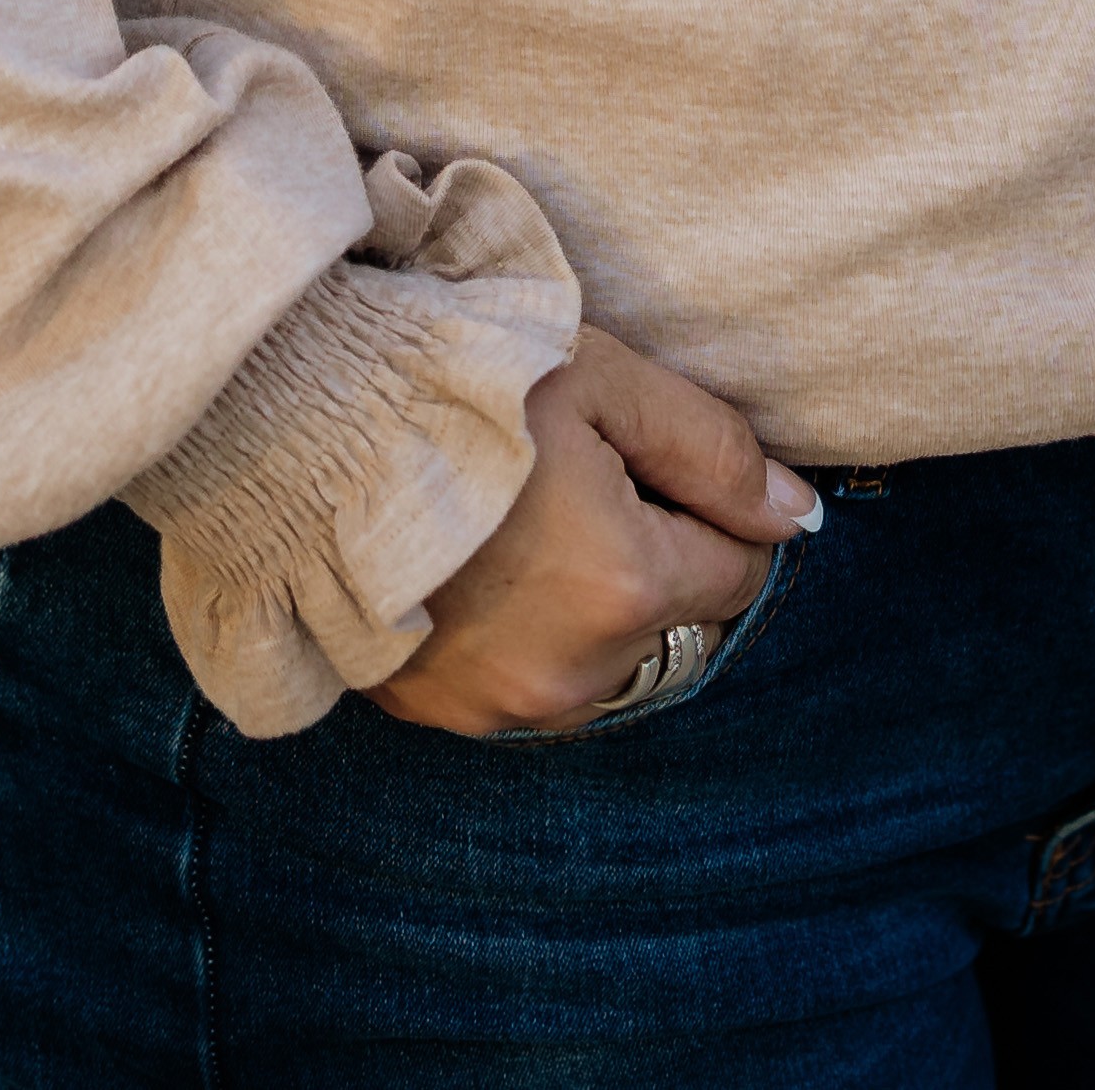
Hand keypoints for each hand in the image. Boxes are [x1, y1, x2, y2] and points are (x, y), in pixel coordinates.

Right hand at [371, 322, 820, 735]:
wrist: (298, 426)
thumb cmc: (458, 384)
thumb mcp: (604, 380)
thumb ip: (713, 450)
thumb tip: (796, 516)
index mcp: (623, 587)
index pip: (737, 575)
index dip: (706, 509)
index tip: (644, 457)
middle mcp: (571, 673)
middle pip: (669, 625)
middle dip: (649, 559)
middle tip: (574, 477)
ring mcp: (499, 705)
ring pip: (599, 663)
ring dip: (585, 606)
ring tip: (518, 521)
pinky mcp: (438, 714)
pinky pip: (522, 682)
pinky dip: (517, 633)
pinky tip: (471, 564)